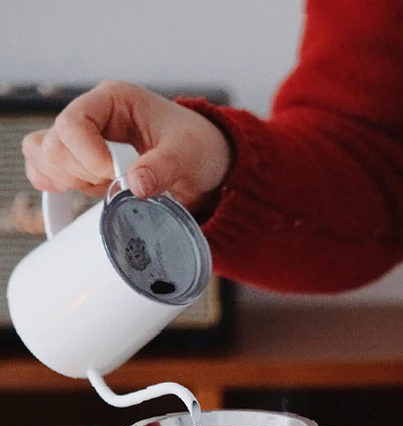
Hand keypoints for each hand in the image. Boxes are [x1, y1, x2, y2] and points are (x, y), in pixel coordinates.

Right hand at [22, 80, 232, 211]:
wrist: (204, 163)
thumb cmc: (196, 146)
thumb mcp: (188, 154)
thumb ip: (162, 168)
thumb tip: (134, 185)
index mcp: (114, 100)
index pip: (74, 121)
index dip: (86, 154)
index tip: (113, 175)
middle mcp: (92, 115)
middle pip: (53, 144)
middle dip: (81, 172)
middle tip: (116, 182)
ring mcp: (82, 140)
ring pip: (43, 156)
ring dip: (69, 180)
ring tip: (105, 186)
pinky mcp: (80, 163)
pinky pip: (46, 170)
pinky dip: (55, 185)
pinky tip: (81, 193)